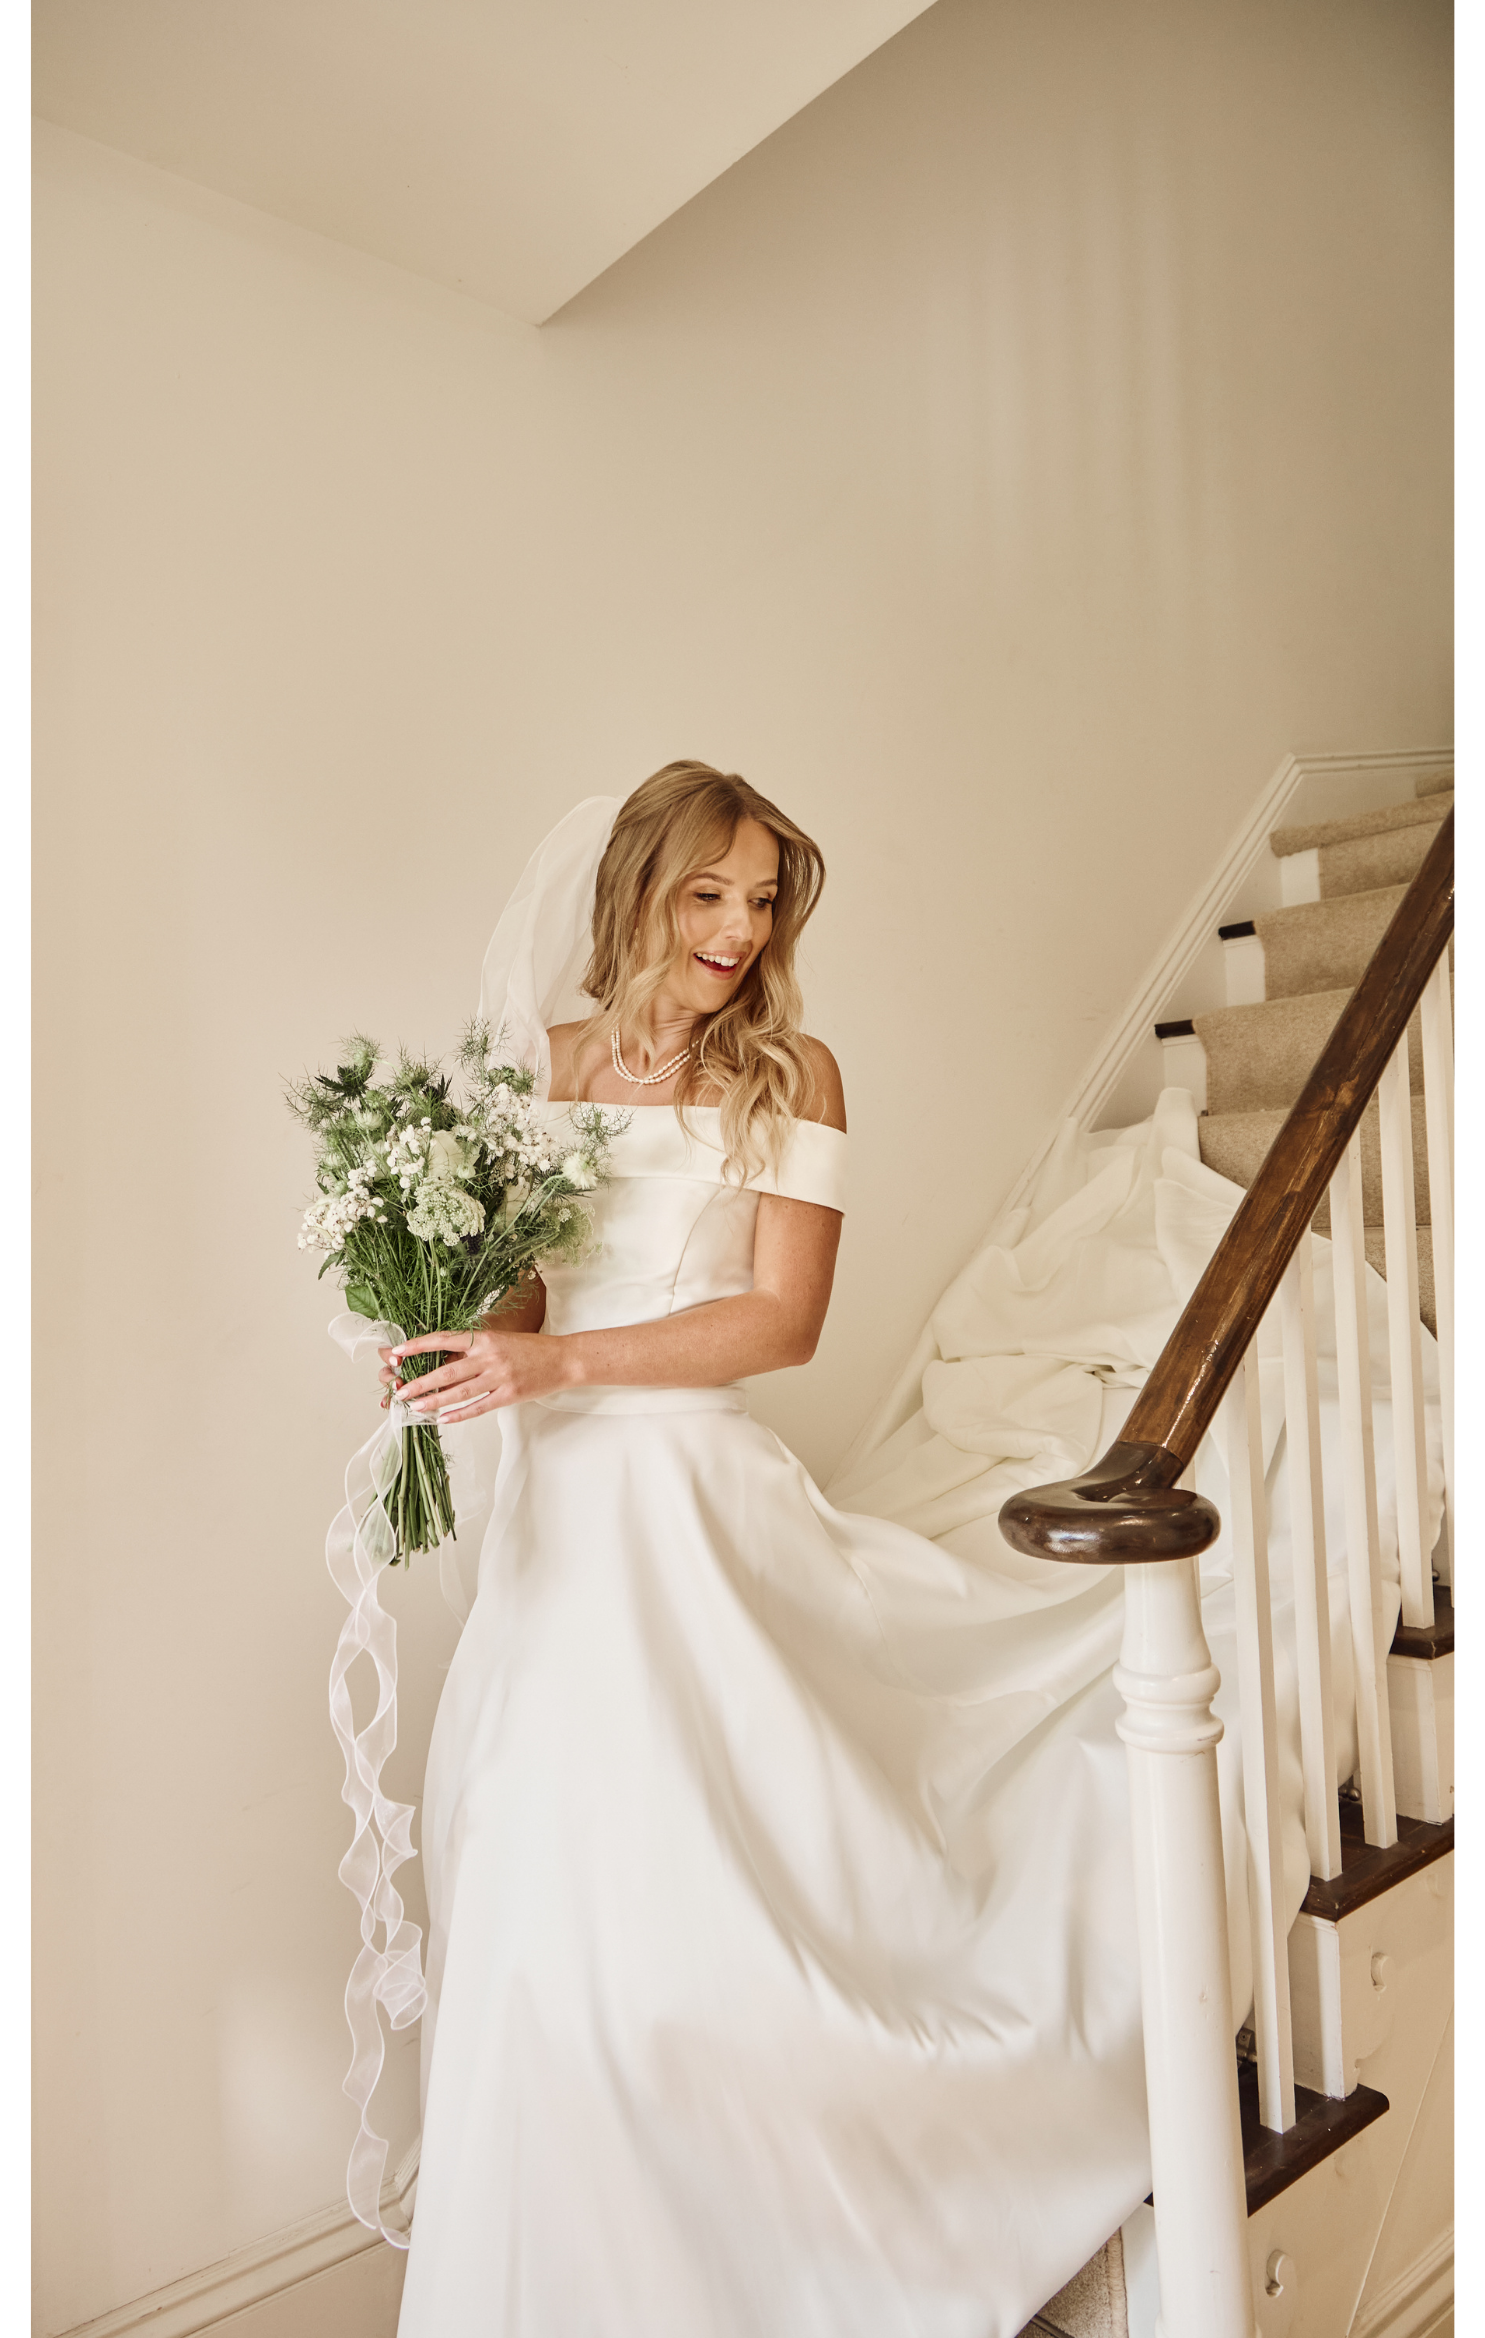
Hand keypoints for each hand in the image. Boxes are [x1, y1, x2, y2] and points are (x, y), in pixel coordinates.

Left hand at [377, 1326, 574, 1420]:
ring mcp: (499, 1377)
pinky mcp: (509, 1395)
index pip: (443, 1340)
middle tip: (400, 1390)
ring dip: (434, 1400)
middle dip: (419, 1381)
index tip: (397, 1353)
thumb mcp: (499, 1340)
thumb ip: (473, 1349)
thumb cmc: (530, 1348)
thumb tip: (443, 1360)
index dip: (418, 1346)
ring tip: (415, 1407)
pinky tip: (443, 1419)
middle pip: (446, 1370)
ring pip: (459, 1391)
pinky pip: (478, 1406)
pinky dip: (459, 1414)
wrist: (563, 1358)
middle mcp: (489, 1356)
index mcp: (484, 1338)